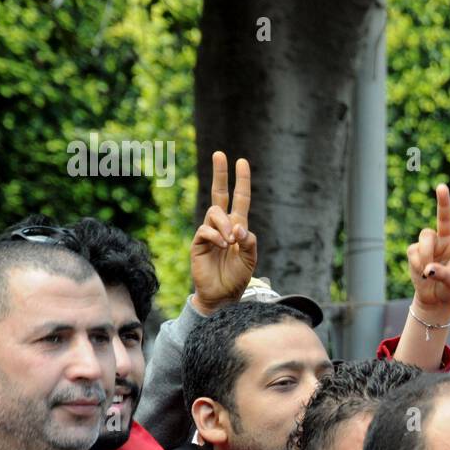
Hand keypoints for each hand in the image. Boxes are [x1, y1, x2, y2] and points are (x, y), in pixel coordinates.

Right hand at [191, 151, 257, 315]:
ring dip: (225, 224)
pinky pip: (205, 230)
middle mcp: (222, 226)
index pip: (240, 199)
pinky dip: (216, 235)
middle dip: (220, 174)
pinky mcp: (198, 242)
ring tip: (231, 241)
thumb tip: (239, 227)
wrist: (223, 295)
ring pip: (215, 213)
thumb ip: (249, 241)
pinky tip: (222, 245)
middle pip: (219, 194)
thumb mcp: (250, 258)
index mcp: (238, 227)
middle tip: (220, 154)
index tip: (241, 161)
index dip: (241, 181)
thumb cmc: (237, 277)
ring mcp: (209, 233)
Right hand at [407, 184, 449, 318]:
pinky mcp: (415, 251)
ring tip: (428, 270)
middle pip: (443, 216)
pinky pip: (414, 251)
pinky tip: (423, 274)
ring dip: (426, 252)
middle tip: (442, 186)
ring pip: (425, 236)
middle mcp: (446, 239)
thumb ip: (443, 274)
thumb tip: (428, 268)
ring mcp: (430, 244)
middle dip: (443, 201)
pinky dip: (418, 264)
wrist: (435, 299)